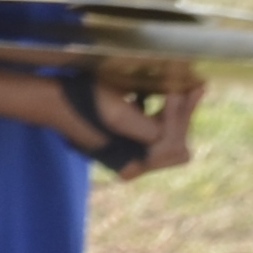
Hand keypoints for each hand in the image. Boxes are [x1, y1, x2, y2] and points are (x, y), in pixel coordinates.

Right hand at [49, 64, 201, 176]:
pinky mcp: (132, 143)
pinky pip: (163, 134)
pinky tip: (172, 96)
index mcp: (132, 165)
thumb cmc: (85, 104)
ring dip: (180, 114)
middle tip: (194, 86)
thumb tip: (170, 128)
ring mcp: (134, 156)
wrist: (57, 101)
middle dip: (184, 115)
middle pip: (177, 145)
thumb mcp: (117, 113)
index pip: (171, 144)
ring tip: (190, 88)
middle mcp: (136, 166)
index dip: (177, 117)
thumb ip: (145, 126)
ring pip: (173, 139)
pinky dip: (169, 116)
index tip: (178, 89)